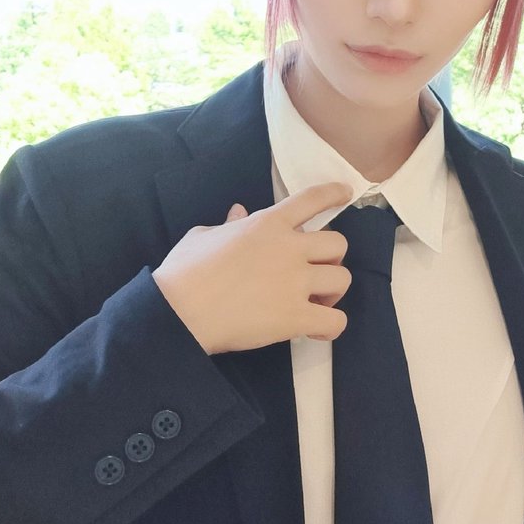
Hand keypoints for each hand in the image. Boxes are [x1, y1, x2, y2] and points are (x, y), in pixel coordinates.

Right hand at [153, 181, 352, 353]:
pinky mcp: (295, 317)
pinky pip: (336, 321)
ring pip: (343, 279)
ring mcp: (295, 283)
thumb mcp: (203, 236)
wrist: (178, 311)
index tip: (345, 193)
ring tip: (316, 302)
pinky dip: (331, 326)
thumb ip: (228, 224)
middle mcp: (289, 249)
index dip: (333, 193)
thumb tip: (239, 212)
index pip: (311, 199)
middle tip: (315, 273)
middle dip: (333, 258)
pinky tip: (315, 330)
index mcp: (267, 223)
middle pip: (339, 244)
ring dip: (333, 291)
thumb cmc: (184, 271)